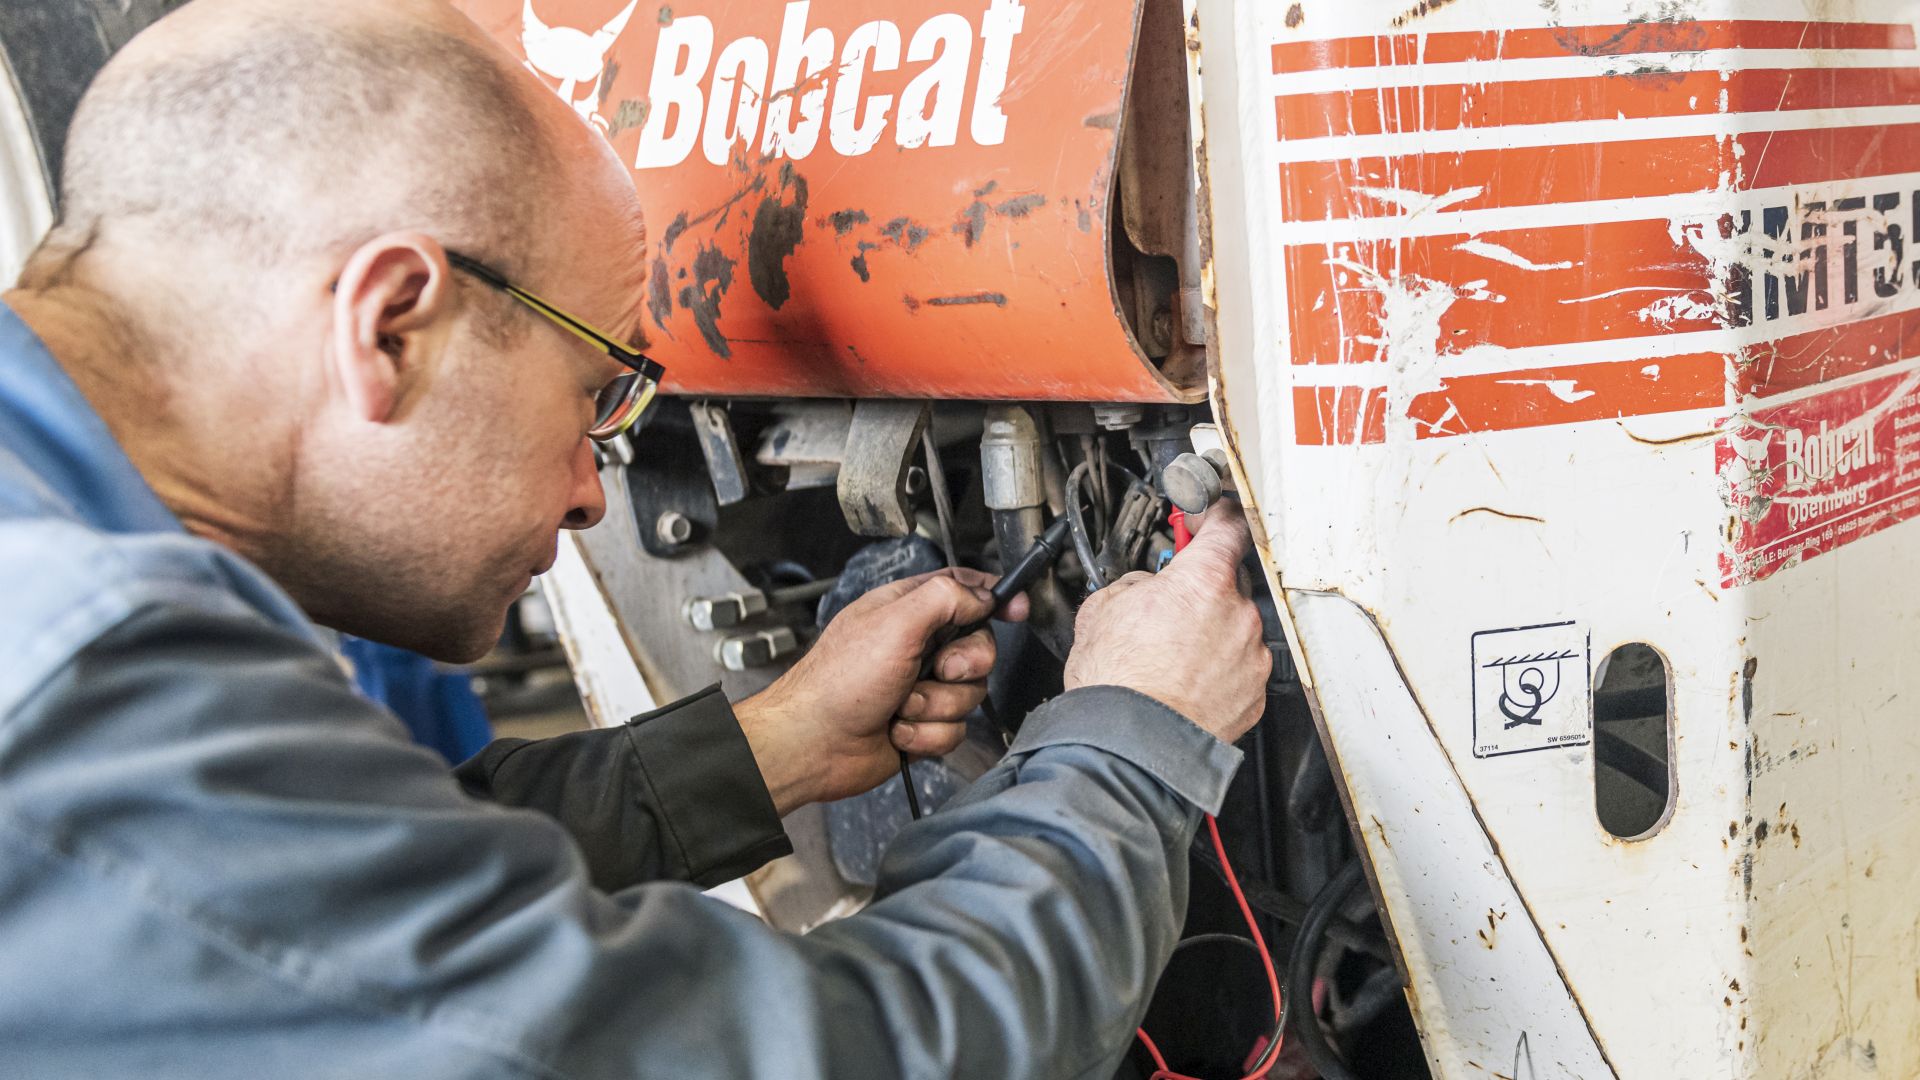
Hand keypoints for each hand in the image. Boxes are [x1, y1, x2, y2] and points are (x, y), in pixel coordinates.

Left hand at [734, 568, 1029, 814]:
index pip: (963, 590)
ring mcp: (919, 687)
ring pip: (969, 694)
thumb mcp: (895, 623)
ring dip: (936, 706)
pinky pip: (953, 730)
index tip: (1015, 609)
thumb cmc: (838, 683)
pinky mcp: (921, 725)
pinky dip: (926, 735)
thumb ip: (944, 598)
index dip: (993, 597)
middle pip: (978, 648)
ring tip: (900, 706)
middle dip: (964, 665)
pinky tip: (896, 732)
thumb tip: (982, 595)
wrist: (813, 745)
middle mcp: (916, 646)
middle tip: (939, 670)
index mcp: (906, 610)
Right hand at [1062, 501, 1269, 743]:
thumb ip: (1137, 584)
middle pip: (1229, 582)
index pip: (1228, 526)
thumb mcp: (1103, 609)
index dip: (1216, 516)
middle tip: (1168, 608)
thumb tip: (1146, 587)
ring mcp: (1251, 656)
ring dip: (1211, 633)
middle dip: (1202, 590)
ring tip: (1170, 657)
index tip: (1206, 519)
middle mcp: (1238, 613)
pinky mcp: (1255, 694)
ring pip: (1235, 628)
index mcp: (1203, 581)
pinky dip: (1219, 670)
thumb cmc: (1117, 683)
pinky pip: (1240, 668)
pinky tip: (1185, 682)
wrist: (1131, 745)